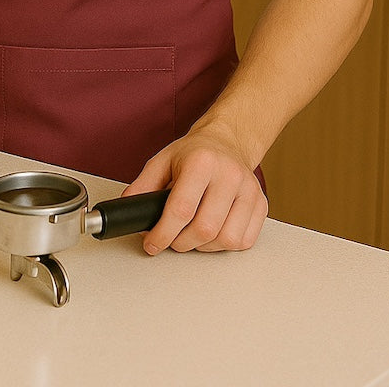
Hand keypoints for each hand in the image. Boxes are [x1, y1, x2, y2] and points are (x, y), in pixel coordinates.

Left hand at [123, 122, 267, 254]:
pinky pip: (243, 241)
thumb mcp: (163, 161)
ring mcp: (249, 190)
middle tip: (171, 239)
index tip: (152, 243)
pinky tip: (213, 231)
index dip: (163, 233)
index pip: (181, 209)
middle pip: (204, 229)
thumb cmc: (195, 153)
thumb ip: (143, 186)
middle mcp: (229, 174)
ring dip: (203, 246)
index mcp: (202, 161)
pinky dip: (224, 245)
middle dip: (181, 243)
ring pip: (225, 239)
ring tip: (192, 234)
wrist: (227, 142)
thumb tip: (128, 209)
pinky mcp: (261, 204)